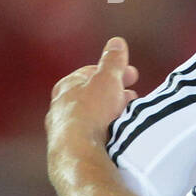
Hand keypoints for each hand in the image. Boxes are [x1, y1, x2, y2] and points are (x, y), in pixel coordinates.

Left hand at [46, 38, 138, 163]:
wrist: (79, 154)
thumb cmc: (91, 113)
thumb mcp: (107, 79)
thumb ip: (113, 60)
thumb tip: (116, 42)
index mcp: (66, 87)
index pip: (91, 73)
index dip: (114, 71)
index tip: (133, 75)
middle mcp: (61, 108)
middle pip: (93, 96)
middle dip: (115, 94)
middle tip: (134, 97)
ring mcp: (65, 131)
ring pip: (93, 118)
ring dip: (113, 115)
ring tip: (131, 117)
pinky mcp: (73, 151)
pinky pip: (93, 136)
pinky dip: (107, 132)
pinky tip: (119, 136)